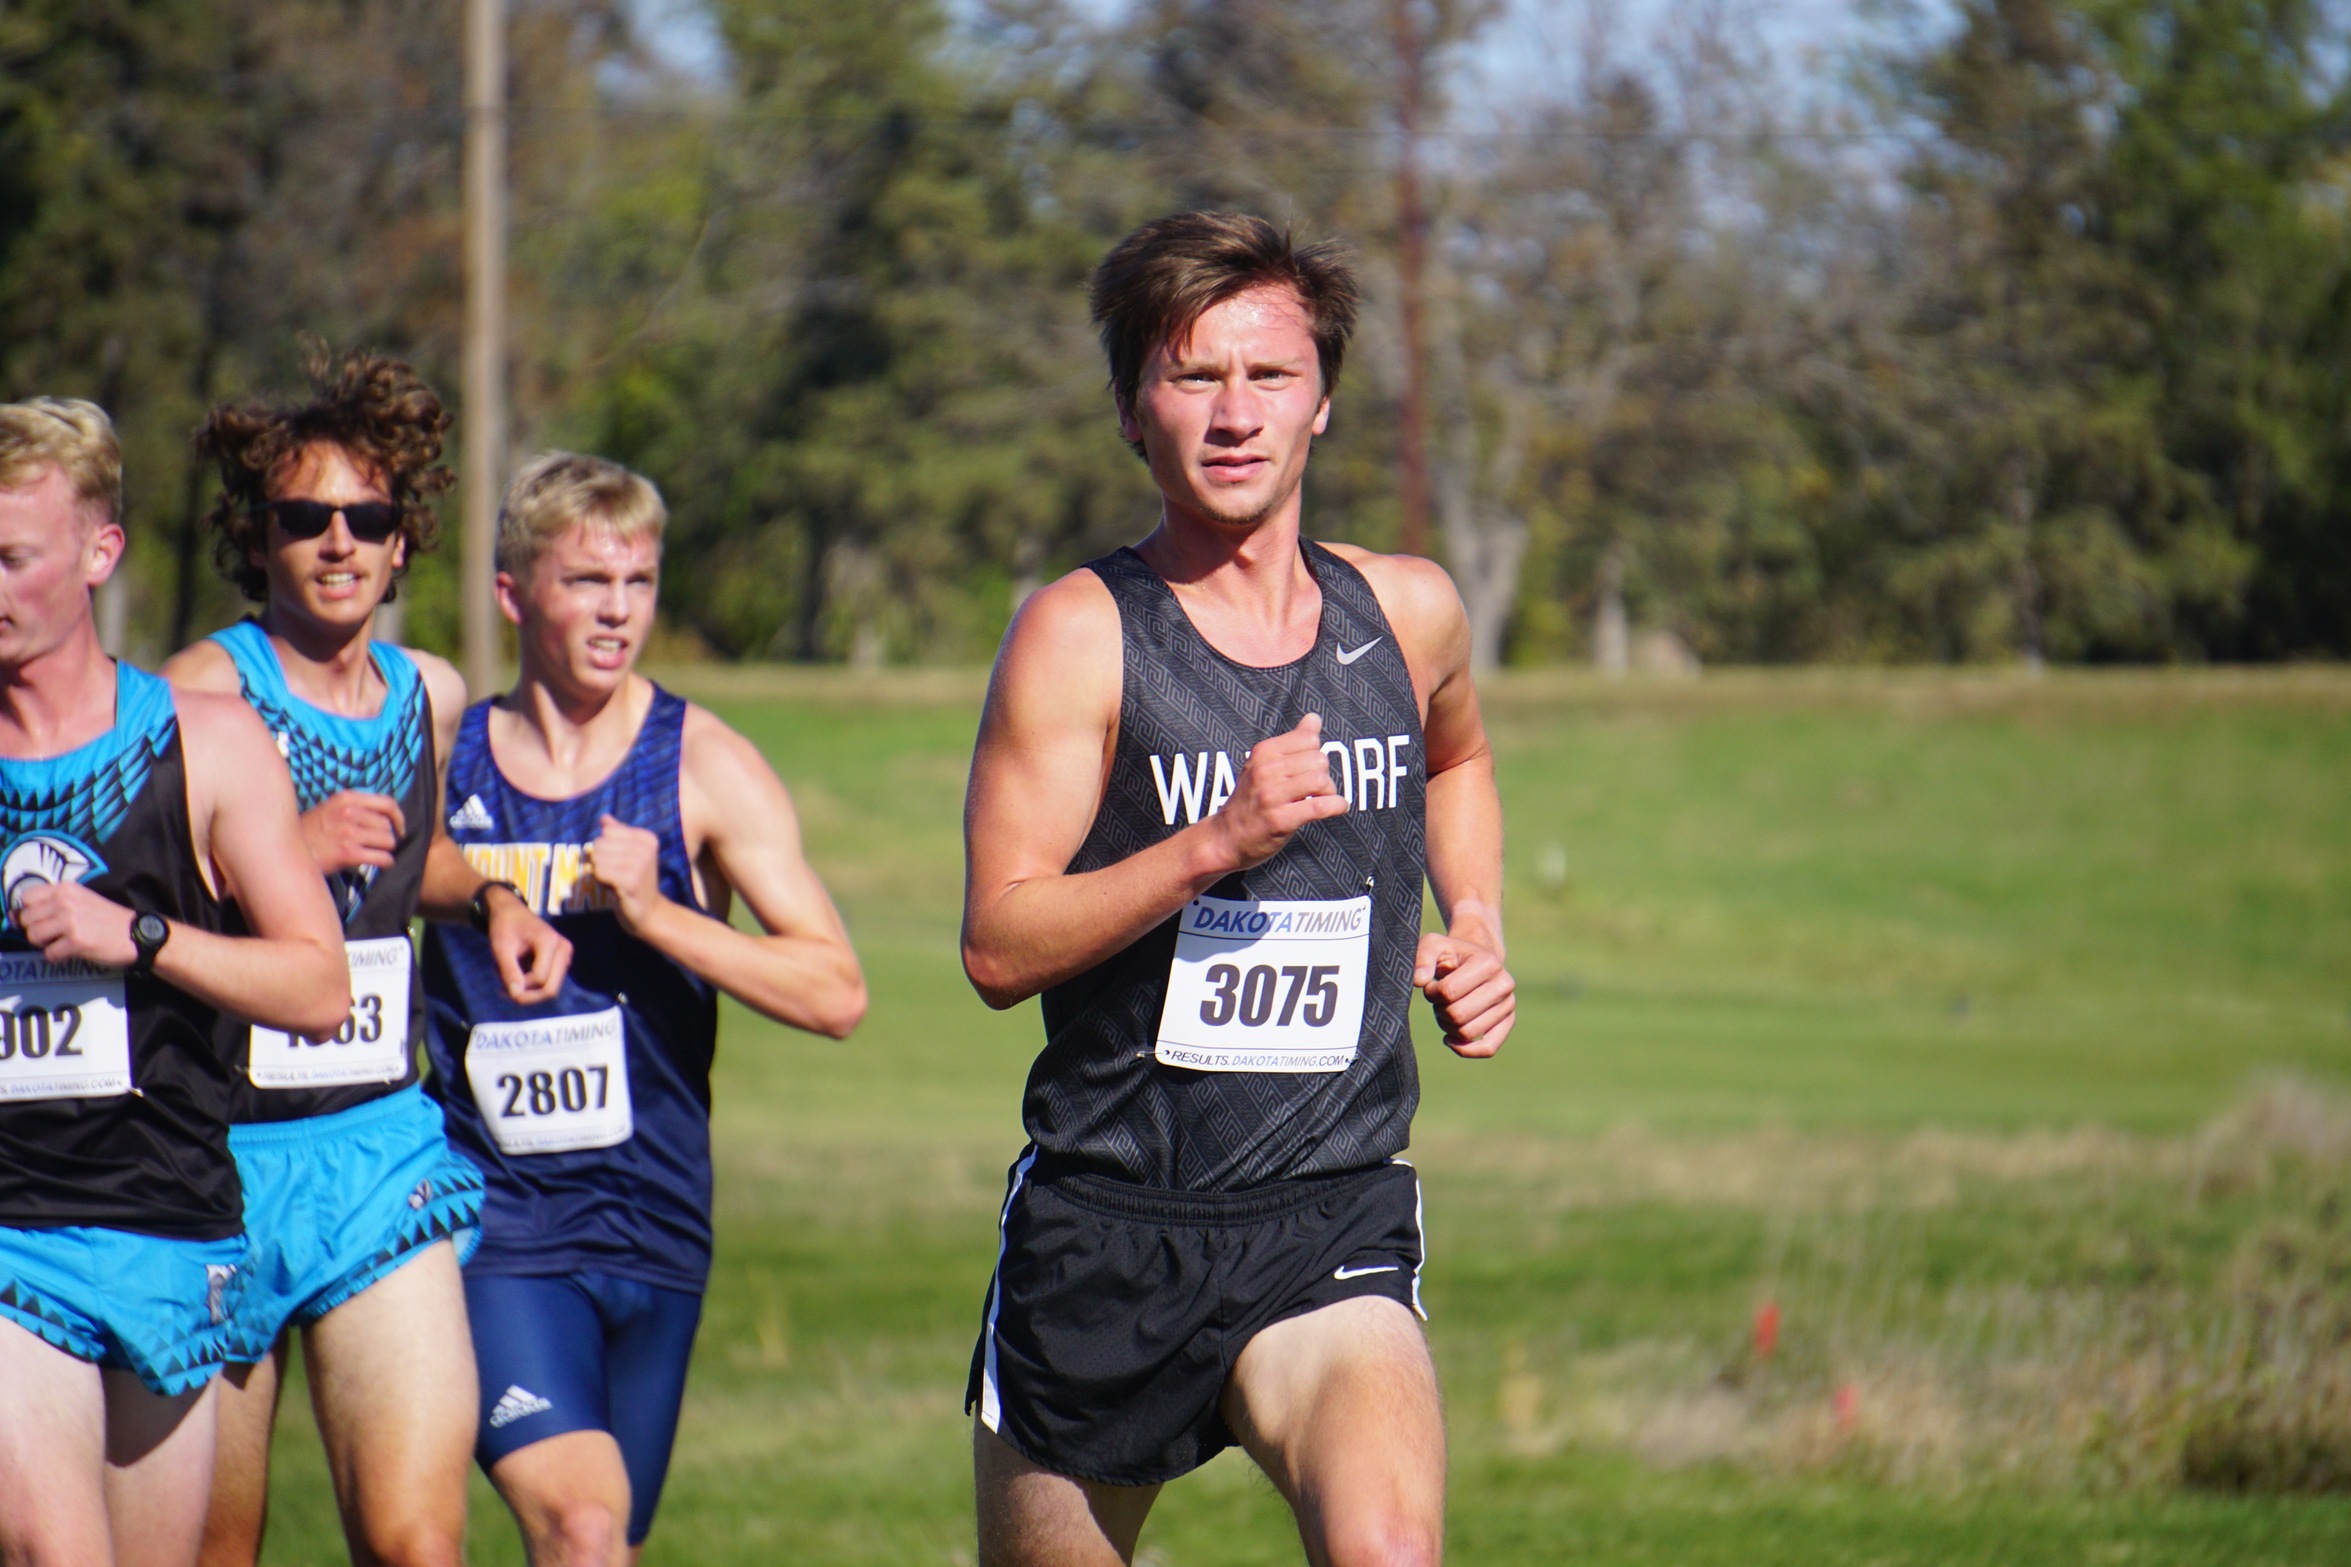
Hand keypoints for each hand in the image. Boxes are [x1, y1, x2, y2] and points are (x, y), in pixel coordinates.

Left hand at [13, 882, 138, 966]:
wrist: (137, 934)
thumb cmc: (108, 920)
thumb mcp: (82, 900)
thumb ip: (53, 903)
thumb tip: (16, 917)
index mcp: (66, 889)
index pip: (26, 897)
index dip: (30, 911)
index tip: (43, 920)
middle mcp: (66, 901)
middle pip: (26, 919)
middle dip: (36, 930)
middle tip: (55, 935)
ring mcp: (71, 921)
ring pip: (33, 936)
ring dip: (45, 944)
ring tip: (63, 943)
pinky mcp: (76, 941)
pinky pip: (49, 954)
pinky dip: (58, 957)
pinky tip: (73, 952)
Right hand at [302, 792, 404, 874]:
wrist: (285, 850)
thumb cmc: (311, 831)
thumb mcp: (331, 809)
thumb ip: (355, 807)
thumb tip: (385, 815)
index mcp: (347, 798)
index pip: (387, 803)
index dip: (399, 817)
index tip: (400, 828)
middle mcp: (349, 812)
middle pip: (387, 825)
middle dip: (386, 837)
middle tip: (378, 845)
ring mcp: (348, 832)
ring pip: (388, 841)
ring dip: (385, 849)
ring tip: (375, 854)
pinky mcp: (347, 852)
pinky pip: (382, 857)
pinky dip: (386, 862)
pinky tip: (381, 864)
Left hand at [483, 885, 572, 1003]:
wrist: (511, 912)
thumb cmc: (504, 926)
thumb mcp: (501, 947)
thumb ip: (508, 971)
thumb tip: (516, 995)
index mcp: (550, 941)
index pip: (539, 978)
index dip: (518, 986)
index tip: (498, 985)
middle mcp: (564, 949)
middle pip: (550, 989)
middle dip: (526, 996)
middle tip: (502, 992)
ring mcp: (565, 956)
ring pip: (549, 989)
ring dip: (526, 989)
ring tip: (506, 975)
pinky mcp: (561, 962)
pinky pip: (547, 984)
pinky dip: (529, 985)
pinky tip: (514, 972)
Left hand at [586, 815, 666, 936]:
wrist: (649, 912)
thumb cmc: (634, 881)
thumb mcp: (628, 854)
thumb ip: (617, 834)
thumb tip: (604, 818)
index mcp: (647, 838)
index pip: (607, 831)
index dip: (606, 847)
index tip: (620, 862)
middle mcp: (646, 848)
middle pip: (599, 843)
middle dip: (600, 860)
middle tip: (616, 875)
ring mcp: (640, 864)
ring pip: (597, 858)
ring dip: (600, 872)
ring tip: (615, 882)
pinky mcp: (631, 880)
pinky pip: (598, 872)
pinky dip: (600, 881)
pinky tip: (613, 889)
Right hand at [1207, 713, 1349, 870]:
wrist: (1226, 838)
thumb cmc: (1249, 800)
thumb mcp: (1263, 764)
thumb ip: (1292, 741)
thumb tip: (1314, 718)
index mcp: (1263, 752)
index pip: (1309, 739)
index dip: (1315, 754)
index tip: (1307, 770)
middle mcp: (1265, 771)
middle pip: (1319, 760)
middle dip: (1323, 775)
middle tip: (1315, 789)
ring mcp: (1271, 796)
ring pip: (1321, 781)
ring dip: (1329, 792)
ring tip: (1321, 799)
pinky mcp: (1280, 820)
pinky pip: (1320, 807)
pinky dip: (1336, 806)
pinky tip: (1336, 808)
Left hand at [1414, 933, 1513, 1057]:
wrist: (1473, 960)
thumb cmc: (1450, 955)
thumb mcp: (1433, 946)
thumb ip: (1422, 957)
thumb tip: (1418, 981)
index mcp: (1488, 963)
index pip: (1449, 991)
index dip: (1432, 993)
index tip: (1431, 986)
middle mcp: (1504, 984)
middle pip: (1458, 1015)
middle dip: (1439, 1011)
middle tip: (1438, 1001)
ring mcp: (1508, 1005)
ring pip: (1468, 1033)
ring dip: (1448, 1027)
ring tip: (1445, 1011)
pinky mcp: (1507, 1022)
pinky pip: (1488, 1048)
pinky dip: (1466, 1050)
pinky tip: (1450, 1040)